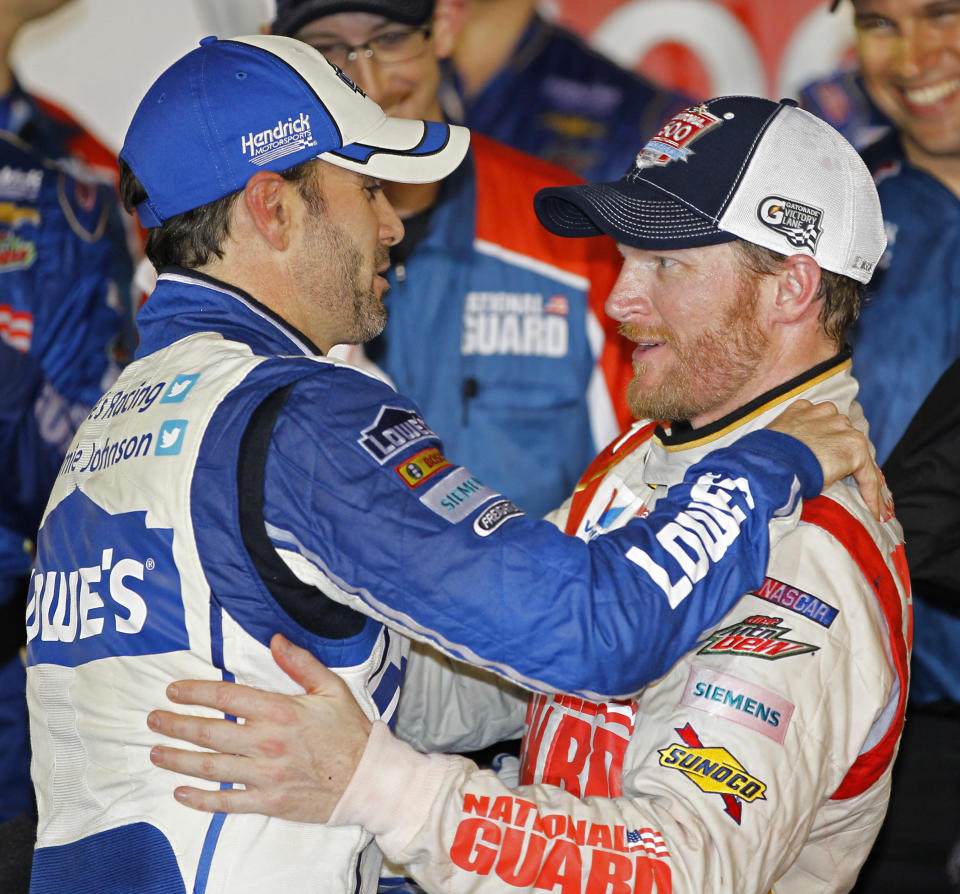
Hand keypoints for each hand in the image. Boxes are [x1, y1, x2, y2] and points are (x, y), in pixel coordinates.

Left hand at [147, 634, 370, 822]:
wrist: (368, 778)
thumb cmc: (350, 731)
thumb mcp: (331, 688)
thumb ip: (301, 663)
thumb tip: (275, 640)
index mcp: (281, 711)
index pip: (227, 697)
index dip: (195, 692)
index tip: (174, 690)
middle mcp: (267, 743)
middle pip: (209, 732)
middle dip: (176, 725)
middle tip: (153, 720)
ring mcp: (265, 775)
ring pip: (211, 768)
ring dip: (178, 759)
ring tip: (156, 752)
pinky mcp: (268, 802)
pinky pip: (226, 803)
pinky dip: (200, 800)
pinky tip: (181, 792)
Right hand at [765, 399, 890, 519]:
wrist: (770, 464)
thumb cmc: (762, 458)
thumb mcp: (771, 442)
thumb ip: (786, 444)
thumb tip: (784, 464)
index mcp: (802, 409)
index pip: (823, 422)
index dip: (826, 440)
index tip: (826, 457)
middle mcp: (824, 413)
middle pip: (842, 433)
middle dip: (842, 454)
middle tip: (844, 481)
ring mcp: (841, 428)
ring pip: (858, 454)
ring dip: (859, 475)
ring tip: (863, 499)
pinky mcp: (853, 447)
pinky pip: (867, 474)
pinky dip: (871, 492)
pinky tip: (872, 509)